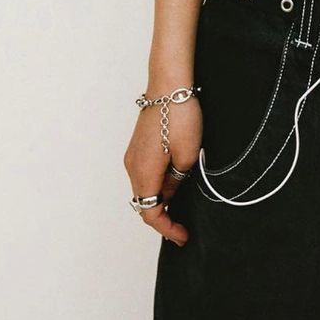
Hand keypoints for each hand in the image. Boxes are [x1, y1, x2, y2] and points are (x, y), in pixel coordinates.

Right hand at [124, 92, 202, 246]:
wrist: (169, 83)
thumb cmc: (179, 116)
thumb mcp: (187, 156)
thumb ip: (176, 181)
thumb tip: (170, 191)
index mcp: (143, 173)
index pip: (150, 213)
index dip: (167, 229)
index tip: (183, 236)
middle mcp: (132, 166)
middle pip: (144, 202)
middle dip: (163, 216)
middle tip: (183, 225)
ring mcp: (133, 154)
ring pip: (145, 187)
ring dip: (161, 198)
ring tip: (183, 203)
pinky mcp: (139, 144)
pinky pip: (145, 172)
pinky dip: (158, 183)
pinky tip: (175, 180)